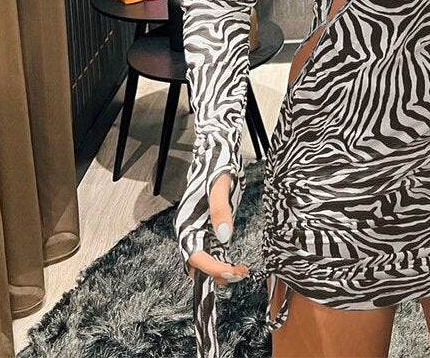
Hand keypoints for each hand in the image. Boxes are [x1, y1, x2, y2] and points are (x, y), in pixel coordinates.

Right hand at [186, 172, 249, 288]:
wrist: (217, 154)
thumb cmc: (217, 167)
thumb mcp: (220, 186)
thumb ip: (220, 210)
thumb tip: (224, 237)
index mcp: (186, 223)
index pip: (195, 255)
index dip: (211, 268)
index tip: (231, 272)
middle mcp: (190, 230)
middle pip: (197, 264)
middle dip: (216, 274)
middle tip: (240, 274)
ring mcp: (199, 231)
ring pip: (205, 262)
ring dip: (221, 271)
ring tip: (243, 271)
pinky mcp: (210, 229)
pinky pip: (213, 254)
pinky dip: (224, 263)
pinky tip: (239, 265)